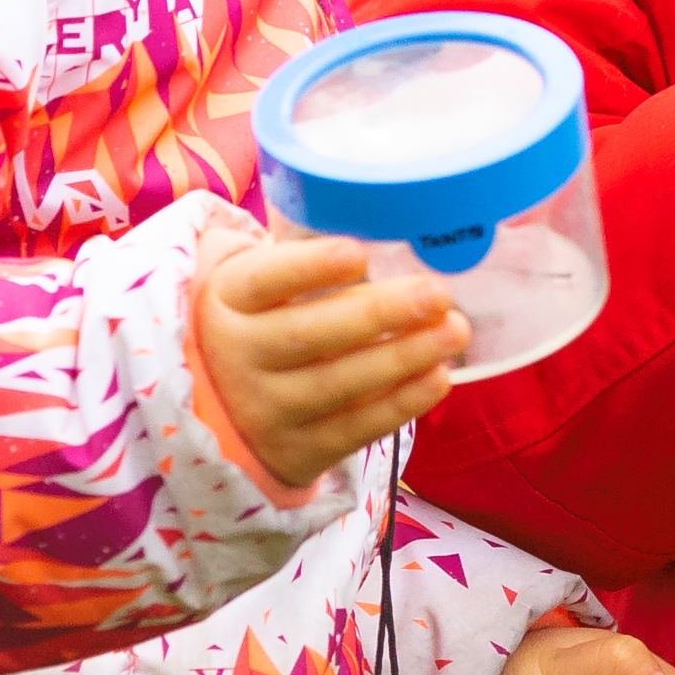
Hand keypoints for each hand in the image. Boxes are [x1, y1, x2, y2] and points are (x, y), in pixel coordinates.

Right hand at [192, 227, 464, 493]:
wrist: (220, 406)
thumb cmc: (262, 319)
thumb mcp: (257, 282)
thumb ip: (300, 258)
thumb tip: (390, 224)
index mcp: (228, 300)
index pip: (265, 281)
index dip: (309, 268)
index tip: (359, 253)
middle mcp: (239, 356)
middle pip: (308, 335)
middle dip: (379, 314)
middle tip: (439, 293)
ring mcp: (266, 409)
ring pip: (337, 384)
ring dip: (403, 357)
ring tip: (454, 330)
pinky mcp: (298, 450)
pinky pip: (354, 428)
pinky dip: (400, 403)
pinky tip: (438, 376)